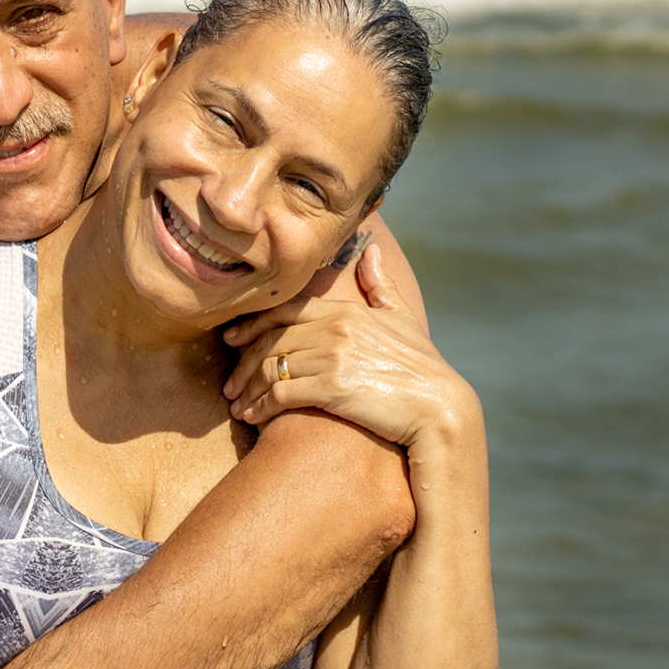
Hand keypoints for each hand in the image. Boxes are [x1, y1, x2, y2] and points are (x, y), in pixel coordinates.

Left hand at [221, 243, 477, 447]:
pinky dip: (260, 406)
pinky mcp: (333, 387)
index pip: (285, 310)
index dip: (253, 324)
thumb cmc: (422, 366)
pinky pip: (280, 393)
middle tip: (228, 382)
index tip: (232, 339)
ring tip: (237, 405)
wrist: (440, 408)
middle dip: (243, 361)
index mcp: (345, 310)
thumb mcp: (402, 318)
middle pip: (271, 339)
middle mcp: (335, 328)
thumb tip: (373, 251)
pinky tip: (252, 418)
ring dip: (248, 388)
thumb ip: (381, 285)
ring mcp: (333, 357)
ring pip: (271, 366)